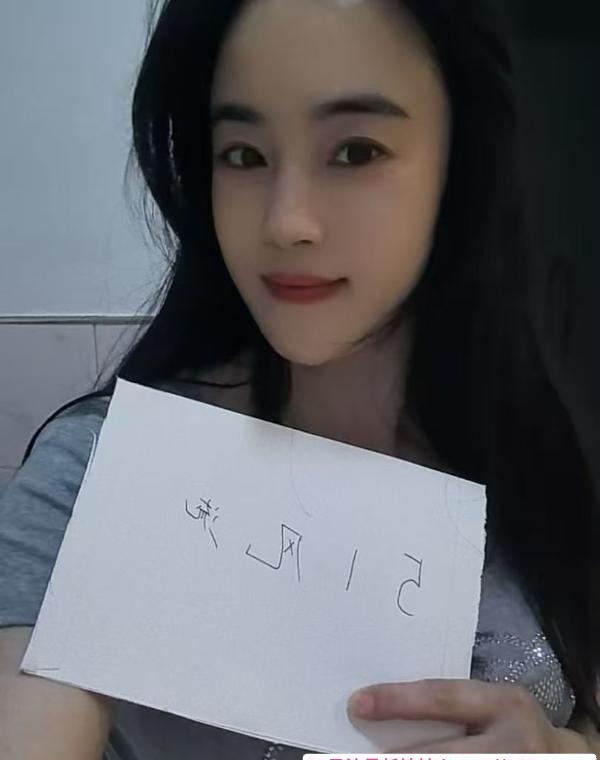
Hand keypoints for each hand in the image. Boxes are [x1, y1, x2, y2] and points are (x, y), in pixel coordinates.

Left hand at [347, 678, 592, 751]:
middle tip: (355, 758)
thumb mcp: (490, 705)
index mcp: (505, 705)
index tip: (357, 704)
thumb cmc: (510, 725)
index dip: (398, 701)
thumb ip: (449, 707)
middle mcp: (514, 744)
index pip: (443, 698)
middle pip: (446, 754)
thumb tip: (380, 709)